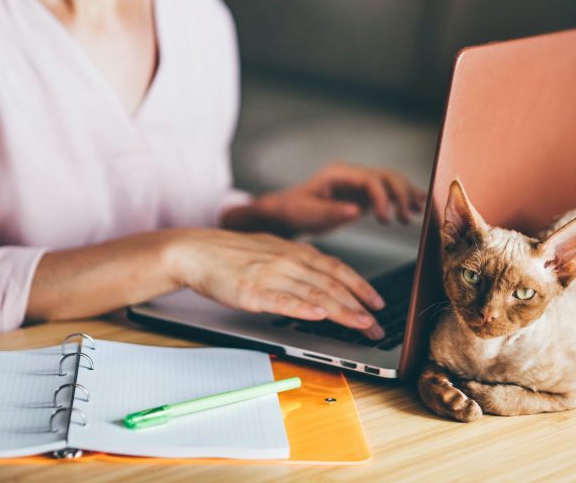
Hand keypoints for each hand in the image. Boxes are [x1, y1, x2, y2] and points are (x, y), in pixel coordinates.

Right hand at [168, 229, 385, 338]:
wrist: (197, 251)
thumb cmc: (232, 254)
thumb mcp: (272, 250)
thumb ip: (298, 263)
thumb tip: (322, 277)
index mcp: (295, 251)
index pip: (337, 269)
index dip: (361, 287)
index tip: (377, 303)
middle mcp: (288, 261)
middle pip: (332, 284)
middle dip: (360, 306)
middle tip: (377, 325)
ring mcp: (272, 275)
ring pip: (315, 294)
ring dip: (343, 311)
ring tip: (362, 324)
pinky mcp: (253, 291)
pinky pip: (283, 300)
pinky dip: (303, 308)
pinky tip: (319, 316)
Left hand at [222, 161, 425, 236]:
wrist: (288, 212)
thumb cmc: (294, 211)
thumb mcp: (308, 214)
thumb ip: (332, 212)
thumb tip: (356, 210)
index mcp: (340, 174)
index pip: (371, 179)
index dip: (382, 198)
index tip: (385, 220)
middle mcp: (354, 175)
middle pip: (387, 176)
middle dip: (401, 195)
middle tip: (405, 219)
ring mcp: (360, 184)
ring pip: (392, 182)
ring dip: (407, 196)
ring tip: (413, 215)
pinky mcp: (364, 195)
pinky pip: (389, 193)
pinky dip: (404, 198)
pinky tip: (419, 206)